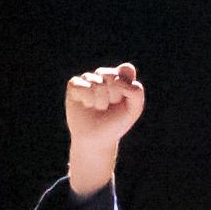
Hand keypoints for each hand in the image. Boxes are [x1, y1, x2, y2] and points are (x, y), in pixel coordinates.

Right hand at [64, 63, 144, 196]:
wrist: (97, 140)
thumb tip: (118, 80)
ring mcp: (88, 79)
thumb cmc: (116, 123)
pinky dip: (87, 100)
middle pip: (111, 76)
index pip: (126, 70)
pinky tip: (87, 106)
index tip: (124, 100)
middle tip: (110, 106)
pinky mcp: (74, 85)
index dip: (126, 87)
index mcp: (120, 77)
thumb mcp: (133, 110)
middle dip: (114, 96)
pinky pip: (82, 86)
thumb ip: (136, 93)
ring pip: (97, 83)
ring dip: (100, 101)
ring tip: (99, 108)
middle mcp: (104, 75)